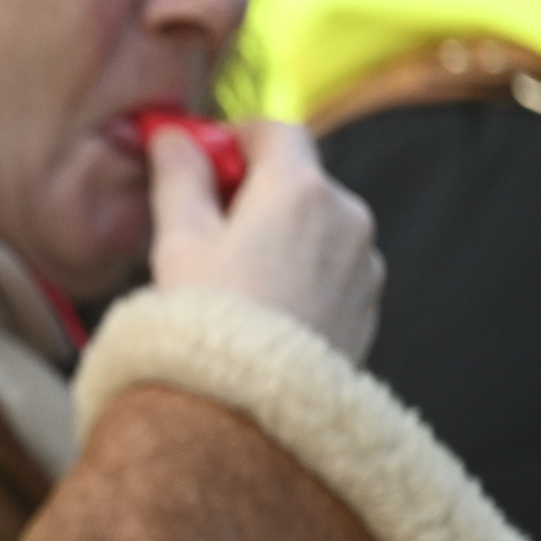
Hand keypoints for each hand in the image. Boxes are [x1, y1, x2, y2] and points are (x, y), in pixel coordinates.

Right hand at [146, 118, 382, 360]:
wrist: (254, 409)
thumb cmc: (210, 321)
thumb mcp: (179, 242)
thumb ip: (178, 177)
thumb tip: (171, 137)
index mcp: (299, 188)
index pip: (276, 131)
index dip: (236, 139)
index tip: (203, 164)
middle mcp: (346, 215)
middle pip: (299, 180)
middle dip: (255, 193)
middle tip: (206, 230)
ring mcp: (365, 262)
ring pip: (317, 226)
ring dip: (282, 235)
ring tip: (236, 281)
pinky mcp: (369, 303)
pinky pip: (332, 268)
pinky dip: (302, 273)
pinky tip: (265, 309)